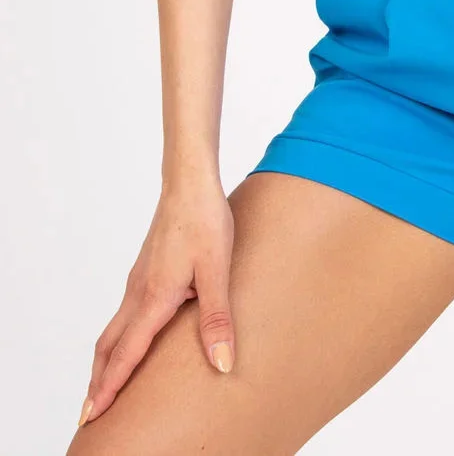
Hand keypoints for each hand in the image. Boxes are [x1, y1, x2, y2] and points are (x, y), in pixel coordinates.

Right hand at [77, 175, 235, 426]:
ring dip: (106, 361)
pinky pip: (124, 313)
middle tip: (90, 413)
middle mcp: (138, 292)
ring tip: (105, 385)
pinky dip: (117, 338)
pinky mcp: (146, 269)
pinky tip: (132, 339)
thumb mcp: (217, 271)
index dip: (110, 387)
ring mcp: (139, 280)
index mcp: (154, 297)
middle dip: (99, 381)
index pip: (126, 353)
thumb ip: (217, 319)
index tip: (93, 414)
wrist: (190, 181)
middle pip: (109, 346)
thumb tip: (222, 363)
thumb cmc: (204, 221)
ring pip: (113, 329)